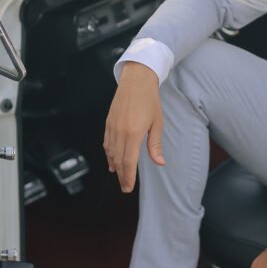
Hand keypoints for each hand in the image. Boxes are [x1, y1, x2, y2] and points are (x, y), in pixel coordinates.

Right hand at [104, 62, 163, 191]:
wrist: (136, 80)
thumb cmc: (149, 100)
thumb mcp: (157, 123)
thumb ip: (155, 145)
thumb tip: (160, 162)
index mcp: (134, 133)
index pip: (129, 161)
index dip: (128, 176)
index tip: (128, 187)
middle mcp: (120, 131)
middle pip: (118, 160)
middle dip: (121, 176)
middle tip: (124, 187)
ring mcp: (112, 127)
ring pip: (110, 152)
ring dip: (114, 166)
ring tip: (119, 176)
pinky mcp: (108, 122)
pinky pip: (106, 142)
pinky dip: (108, 154)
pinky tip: (111, 160)